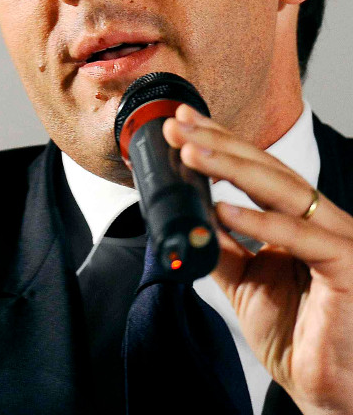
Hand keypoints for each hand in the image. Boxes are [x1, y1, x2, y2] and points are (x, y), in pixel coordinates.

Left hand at [164, 105, 352, 414]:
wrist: (327, 391)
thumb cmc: (297, 337)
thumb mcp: (244, 282)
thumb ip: (222, 244)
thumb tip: (188, 212)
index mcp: (301, 222)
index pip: (257, 171)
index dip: (221, 143)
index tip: (182, 124)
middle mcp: (324, 223)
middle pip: (267, 171)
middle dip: (219, 144)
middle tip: (178, 127)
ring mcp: (340, 241)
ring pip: (283, 191)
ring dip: (231, 168)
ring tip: (190, 153)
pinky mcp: (348, 267)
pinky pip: (300, 238)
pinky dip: (260, 222)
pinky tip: (222, 208)